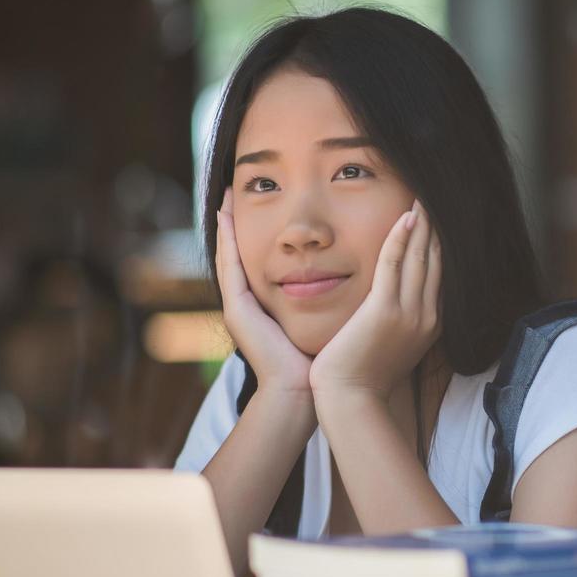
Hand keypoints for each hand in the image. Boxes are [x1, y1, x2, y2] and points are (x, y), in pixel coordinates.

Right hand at [215, 187, 312, 393]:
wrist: (301, 389)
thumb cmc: (318, 359)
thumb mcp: (324, 317)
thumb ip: (329, 296)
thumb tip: (351, 274)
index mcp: (270, 301)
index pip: (267, 257)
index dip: (264, 230)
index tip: (269, 199)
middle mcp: (250, 300)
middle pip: (242, 251)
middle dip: (239, 220)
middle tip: (236, 186)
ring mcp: (239, 304)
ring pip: (230, 253)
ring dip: (228, 223)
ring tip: (226, 192)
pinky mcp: (236, 308)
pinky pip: (229, 266)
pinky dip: (227, 240)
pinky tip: (224, 214)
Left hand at [309, 201, 441, 399]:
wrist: (352, 400)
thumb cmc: (365, 376)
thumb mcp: (394, 344)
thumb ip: (400, 318)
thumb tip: (398, 300)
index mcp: (431, 322)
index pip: (441, 273)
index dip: (442, 243)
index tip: (440, 218)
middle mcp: (427, 315)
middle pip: (437, 260)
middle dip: (436, 227)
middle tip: (436, 196)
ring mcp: (409, 313)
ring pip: (420, 258)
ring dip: (422, 224)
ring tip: (423, 197)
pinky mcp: (385, 311)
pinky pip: (394, 265)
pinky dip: (401, 239)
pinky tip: (406, 217)